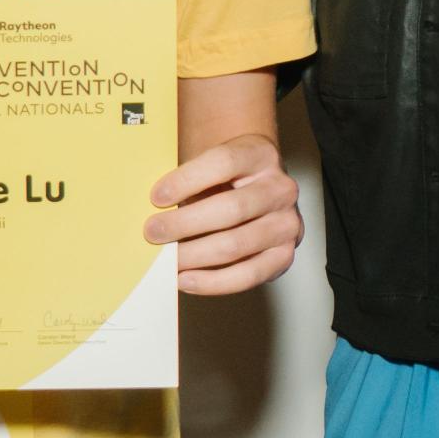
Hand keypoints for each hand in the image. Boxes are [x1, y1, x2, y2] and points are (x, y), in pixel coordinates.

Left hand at [149, 133, 300, 294]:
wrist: (257, 193)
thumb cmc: (223, 181)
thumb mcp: (209, 169)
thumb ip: (185, 184)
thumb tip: (151, 212)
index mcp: (260, 155)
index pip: (225, 162)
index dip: (188, 180)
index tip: (156, 197)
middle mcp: (281, 189)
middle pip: (232, 208)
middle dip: (185, 224)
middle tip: (153, 233)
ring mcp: (287, 224)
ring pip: (237, 245)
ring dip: (194, 256)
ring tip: (167, 260)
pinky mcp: (284, 256)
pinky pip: (247, 275)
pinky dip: (212, 282)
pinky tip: (186, 279)